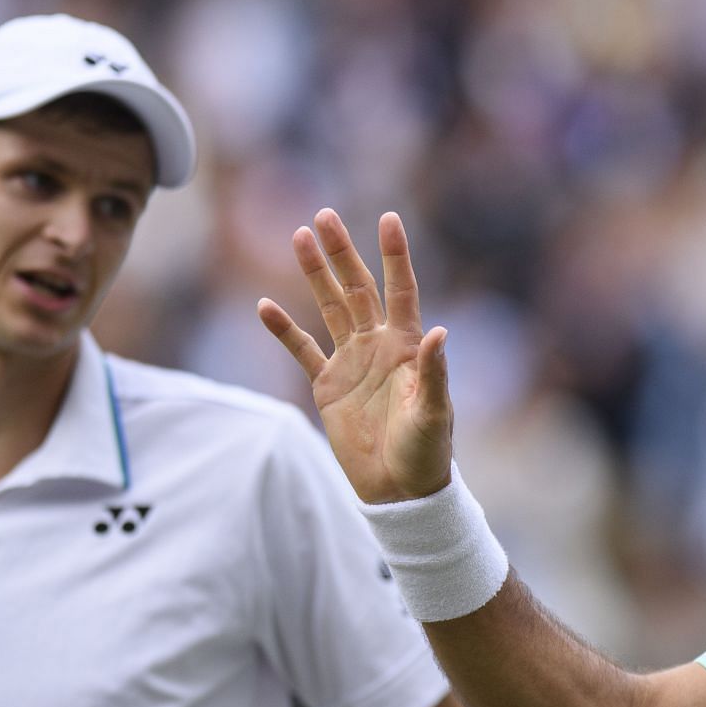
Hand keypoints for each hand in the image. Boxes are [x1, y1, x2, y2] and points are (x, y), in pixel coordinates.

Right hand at [258, 209, 452, 503]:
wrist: (400, 490)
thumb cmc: (427, 453)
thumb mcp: (434, 413)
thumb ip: (434, 373)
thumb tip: (441, 331)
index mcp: (407, 346)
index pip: (400, 289)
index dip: (395, 255)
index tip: (388, 218)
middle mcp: (378, 345)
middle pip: (358, 288)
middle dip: (342, 253)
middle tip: (324, 216)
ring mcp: (352, 363)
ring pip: (330, 308)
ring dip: (316, 275)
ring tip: (299, 237)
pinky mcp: (328, 386)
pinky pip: (302, 350)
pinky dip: (284, 330)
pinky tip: (265, 306)